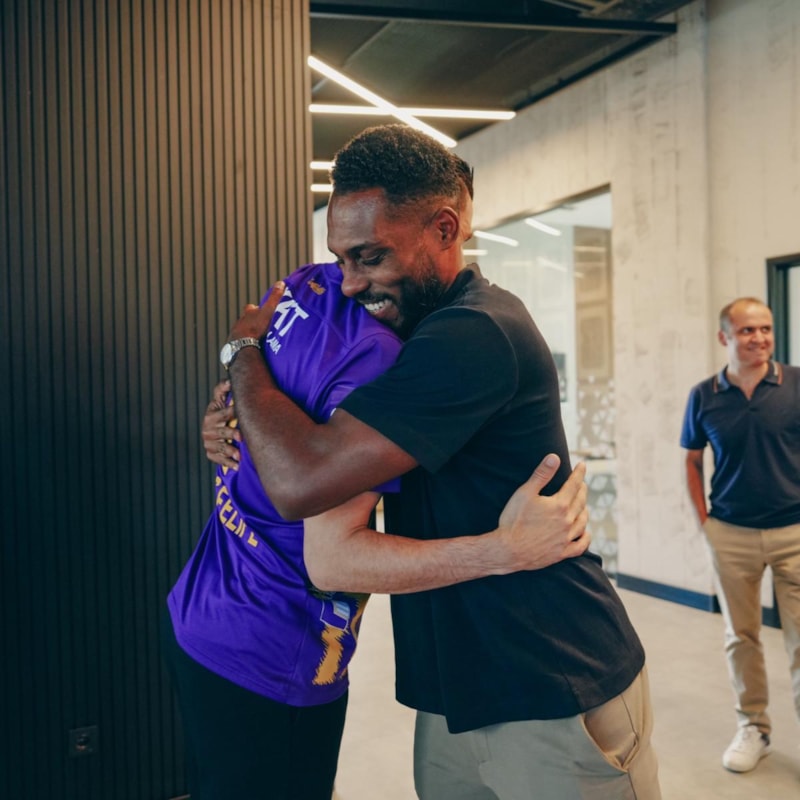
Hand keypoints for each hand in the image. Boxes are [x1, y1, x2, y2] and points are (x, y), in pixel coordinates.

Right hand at [202, 379, 241, 468]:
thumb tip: (229, 380)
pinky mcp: (211, 452)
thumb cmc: (220, 413)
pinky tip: (237, 465)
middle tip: (241, 437)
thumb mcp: (219, 400)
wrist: (213, 428)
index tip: (240, 413)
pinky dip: (227, 463)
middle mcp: (208, 429)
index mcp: (211, 415)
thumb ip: (222, 389)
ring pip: (219, 447)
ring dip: (229, 451)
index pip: (223, 414)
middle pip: (221, 432)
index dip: (232, 413)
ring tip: (239, 455)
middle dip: (230, 434)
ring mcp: (209, 442)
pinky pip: (218, 459)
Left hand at [226, 281, 285, 341]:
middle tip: (261, 326)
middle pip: (247, 318)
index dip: (257, 309)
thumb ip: (274, 298)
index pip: (252, 307)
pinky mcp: (235, 342)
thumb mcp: (268, 311)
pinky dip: (246, 341)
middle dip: (253, 321)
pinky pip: (241, 340)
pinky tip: (252, 344)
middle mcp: (241, 320)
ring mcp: (237, 331)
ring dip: (250, 331)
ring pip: (244, 329)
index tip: (262, 312)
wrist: (244, 344)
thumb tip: (280, 283)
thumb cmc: (256, 327)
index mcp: (248, 312)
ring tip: (257, 337)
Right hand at [496, 455, 589, 570]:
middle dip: (582, 490)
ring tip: (583, 506)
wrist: (508, 550)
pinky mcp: (561, 553)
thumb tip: (554, 457)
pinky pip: (580, 546)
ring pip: (582, 522)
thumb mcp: (525, 493)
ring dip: (584, 511)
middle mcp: (567, 522)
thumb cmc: (513, 520)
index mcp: (559, 505)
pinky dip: (585, 538)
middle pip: (580, 502)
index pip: (574, 485)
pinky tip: (586, 533)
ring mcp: (565, 539)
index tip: (582, 465)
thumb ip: (541, 474)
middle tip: (581, 484)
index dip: (579, 473)